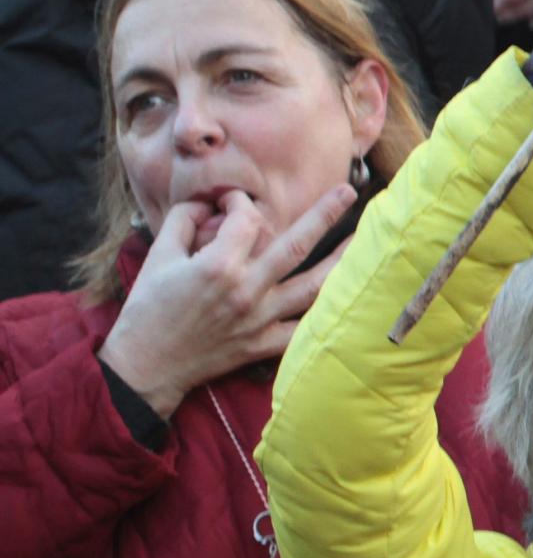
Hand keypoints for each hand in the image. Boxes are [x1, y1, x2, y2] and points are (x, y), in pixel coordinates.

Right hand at [96, 184, 356, 416]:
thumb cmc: (146, 311)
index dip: (240, 204)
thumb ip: (182, 221)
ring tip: (364, 240)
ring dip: (341, 262)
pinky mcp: (262, 345)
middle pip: (296, 246)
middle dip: (325, 214)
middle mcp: (246, 290)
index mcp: (218, 267)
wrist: (144, 367)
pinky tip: (348, 297)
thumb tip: (208, 200)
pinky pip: (303, 330)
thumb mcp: (157, 258)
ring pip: (312, 287)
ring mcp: (259, 319)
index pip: (246, 221)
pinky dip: (325, 316)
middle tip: (350, 190)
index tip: (231, 202)